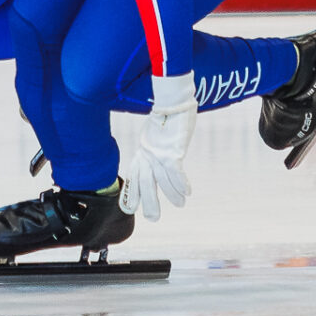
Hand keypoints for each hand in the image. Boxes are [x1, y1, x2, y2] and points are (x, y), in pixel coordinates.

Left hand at [121, 75, 194, 220]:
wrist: (173, 97)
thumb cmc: (168, 112)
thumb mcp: (157, 131)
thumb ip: (157, 145)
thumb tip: (163, 155)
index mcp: (144, 149)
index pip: (135, 174)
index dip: (132, 192)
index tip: (128, 207)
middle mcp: (148, 152)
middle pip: (146, 181)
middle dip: (148, 201)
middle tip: (153, 218)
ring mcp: (160, 152)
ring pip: (162, 179)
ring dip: (171, 194)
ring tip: (179, 205)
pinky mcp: (173, 149)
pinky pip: (176, 171)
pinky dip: (181, 183)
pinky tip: (187, 193)